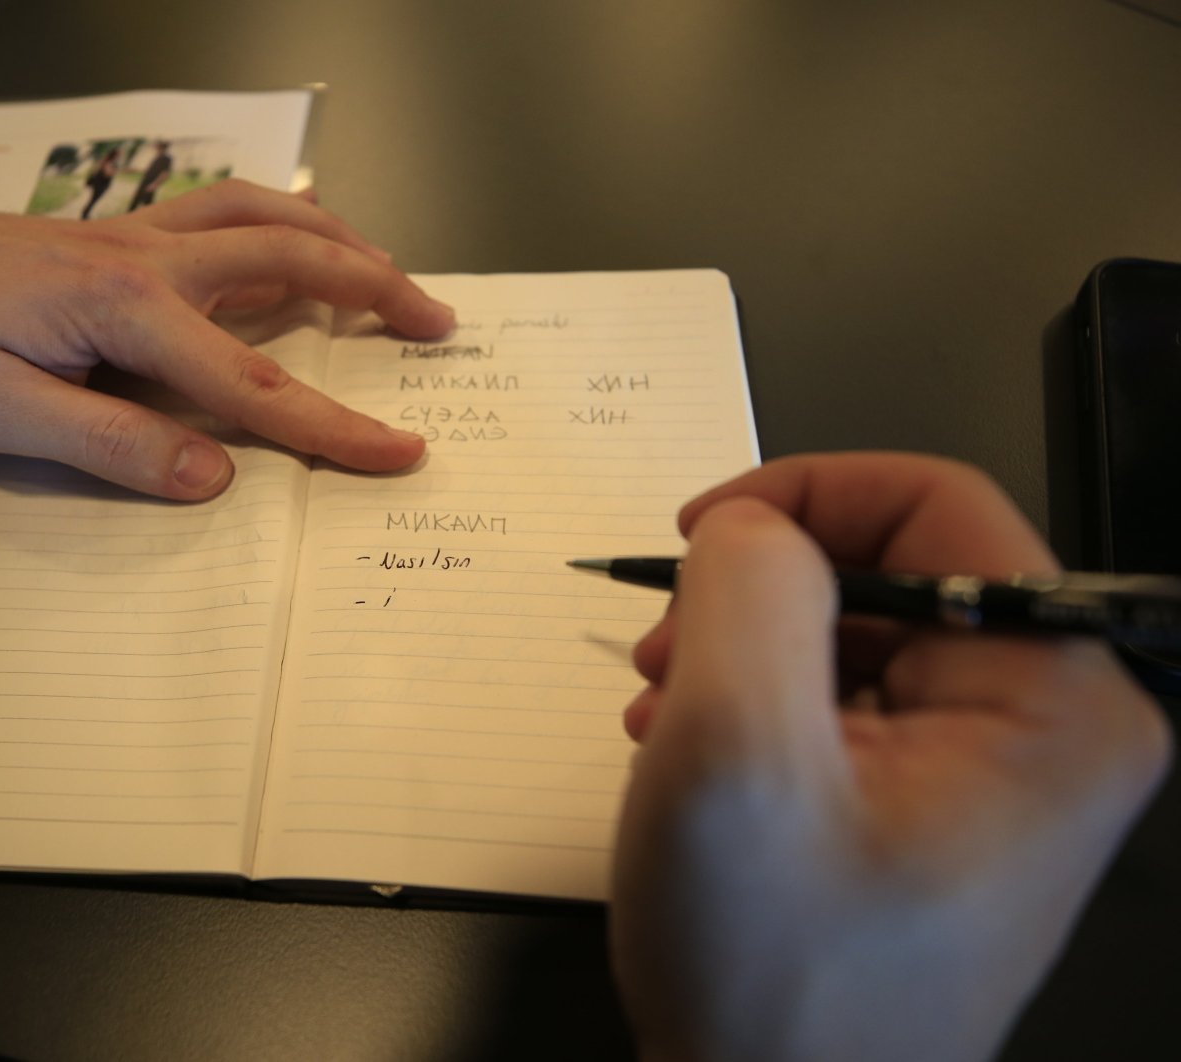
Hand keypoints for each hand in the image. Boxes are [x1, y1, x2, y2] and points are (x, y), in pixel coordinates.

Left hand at [0, 180, 454, 499]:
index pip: (255, 386)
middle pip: (290, 264)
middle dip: (375, 292)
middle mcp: (148, 260)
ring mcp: (134, 236)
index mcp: (127, 312)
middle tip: (438, 324)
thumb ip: (113, 445)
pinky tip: (289, 240)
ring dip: (339, 240)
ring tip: (390, 270)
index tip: (404, 455)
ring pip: (263, 218)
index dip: (336, 428)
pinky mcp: (115, 234)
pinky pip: (221, 210)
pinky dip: (279, 219)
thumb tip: (217, 479)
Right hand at [610, 453, 1170, 1061]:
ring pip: (853, 634)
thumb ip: (747, 596)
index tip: (700, 535)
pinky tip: (692, 755)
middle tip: (664, 652)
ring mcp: (993, 774)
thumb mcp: (737, 760)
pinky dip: (754, 707)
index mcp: (1058, 702)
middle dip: (758, 594)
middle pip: (892, 570)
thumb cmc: (776, 983)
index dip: (804, 494)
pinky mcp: (935, 808)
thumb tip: (750, 522)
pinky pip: (843, 703)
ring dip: (741, 654)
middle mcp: (1049, 728)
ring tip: (665, 716)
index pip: (939, 508)